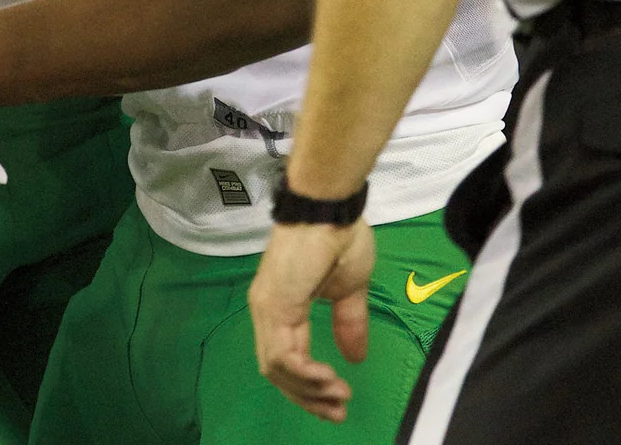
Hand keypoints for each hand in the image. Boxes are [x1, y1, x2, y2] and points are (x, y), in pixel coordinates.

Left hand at [248, 216, 376, 422]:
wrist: (331, 208)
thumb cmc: (339, 238)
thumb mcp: (349, 290)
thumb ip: (349, 323)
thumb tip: (355, 358)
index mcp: (282, 308)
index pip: (286, 360)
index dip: (308, 387)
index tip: (337, 402)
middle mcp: (267, 311)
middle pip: (277, 371)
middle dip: (308, 398)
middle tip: (338, 412)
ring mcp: (266, 307)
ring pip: (276, 368)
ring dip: (308, 390)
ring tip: (338, 395)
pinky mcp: (273, 303)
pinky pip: (282, 353)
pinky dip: (303, 374)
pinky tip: (327, 379)